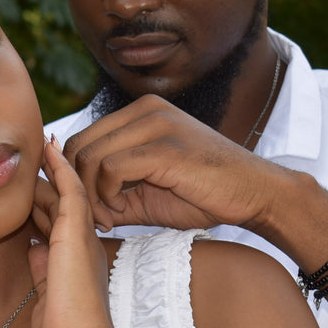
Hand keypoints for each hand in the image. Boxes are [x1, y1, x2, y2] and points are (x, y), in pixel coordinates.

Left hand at [27, 140, 121, 327]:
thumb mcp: (46, 295)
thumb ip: (41, 270)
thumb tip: (31, 248)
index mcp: (77, 260)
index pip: (58, 223)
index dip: (45, 203)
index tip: (35, 186)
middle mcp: (83, 244)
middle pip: (61, 203)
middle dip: (46, 182)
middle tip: (32, 154)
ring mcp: (81, 236)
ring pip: (65, 192)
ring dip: (51, 169)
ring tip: (41, 141)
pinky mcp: (75, 232)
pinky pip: (69, 189)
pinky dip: (59, 167)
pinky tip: (50, 146)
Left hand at [63, 95, 288, 232]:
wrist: (255, 193)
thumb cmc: (205, 193)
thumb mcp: (148, 189)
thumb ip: (111, 187)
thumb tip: (72, 199)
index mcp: (140, 112)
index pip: (82, 137)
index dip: (76, 177)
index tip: (94, 209)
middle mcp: (145, 110)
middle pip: (78, 144)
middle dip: (77, 187)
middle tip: (98, 218)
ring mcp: (155, 124)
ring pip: (89, 156)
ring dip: (91, 196)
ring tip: (111, 218)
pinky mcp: (164, 147)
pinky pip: (110, 167)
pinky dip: (107, 196)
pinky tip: (123, 213)